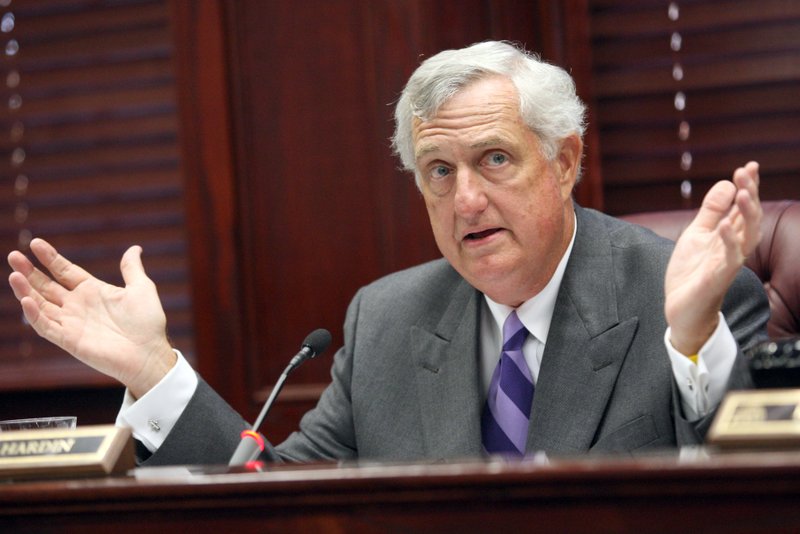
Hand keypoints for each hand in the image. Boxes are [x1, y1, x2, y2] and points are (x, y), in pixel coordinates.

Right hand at [7, 238, 175, 397]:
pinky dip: (35, 315)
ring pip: (40, 304)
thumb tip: (135, 248)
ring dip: (25, 290)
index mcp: (92, 291)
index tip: (36, 242)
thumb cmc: (148, 323)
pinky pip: (46, 326)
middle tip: (13, 255)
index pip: (64, 271)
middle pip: (46, 285)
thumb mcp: (141, 288)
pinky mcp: (69, 340)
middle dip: (29, 271)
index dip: (50, 258)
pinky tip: (26, 300)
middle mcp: (78, 306)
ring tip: (14, 274)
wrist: (149, 353)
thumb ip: (132, 268)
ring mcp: (71, 323)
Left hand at [664, 161, 761, 354]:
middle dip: (750, 194)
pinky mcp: (719, 278)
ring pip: (747, 236)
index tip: (750, 166)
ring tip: (744, 192)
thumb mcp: (697, 234)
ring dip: (746, 214)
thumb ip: (711, 212)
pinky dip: (728, 241)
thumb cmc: (691, 272)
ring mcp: (728, 262)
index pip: (743, 207)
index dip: (748, 186)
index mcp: (729, 235)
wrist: (681, 308)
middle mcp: (734, 247)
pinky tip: (724, 225)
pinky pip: (729, 259)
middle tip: (747, 172)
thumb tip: (726, 183)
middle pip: (750, 217)